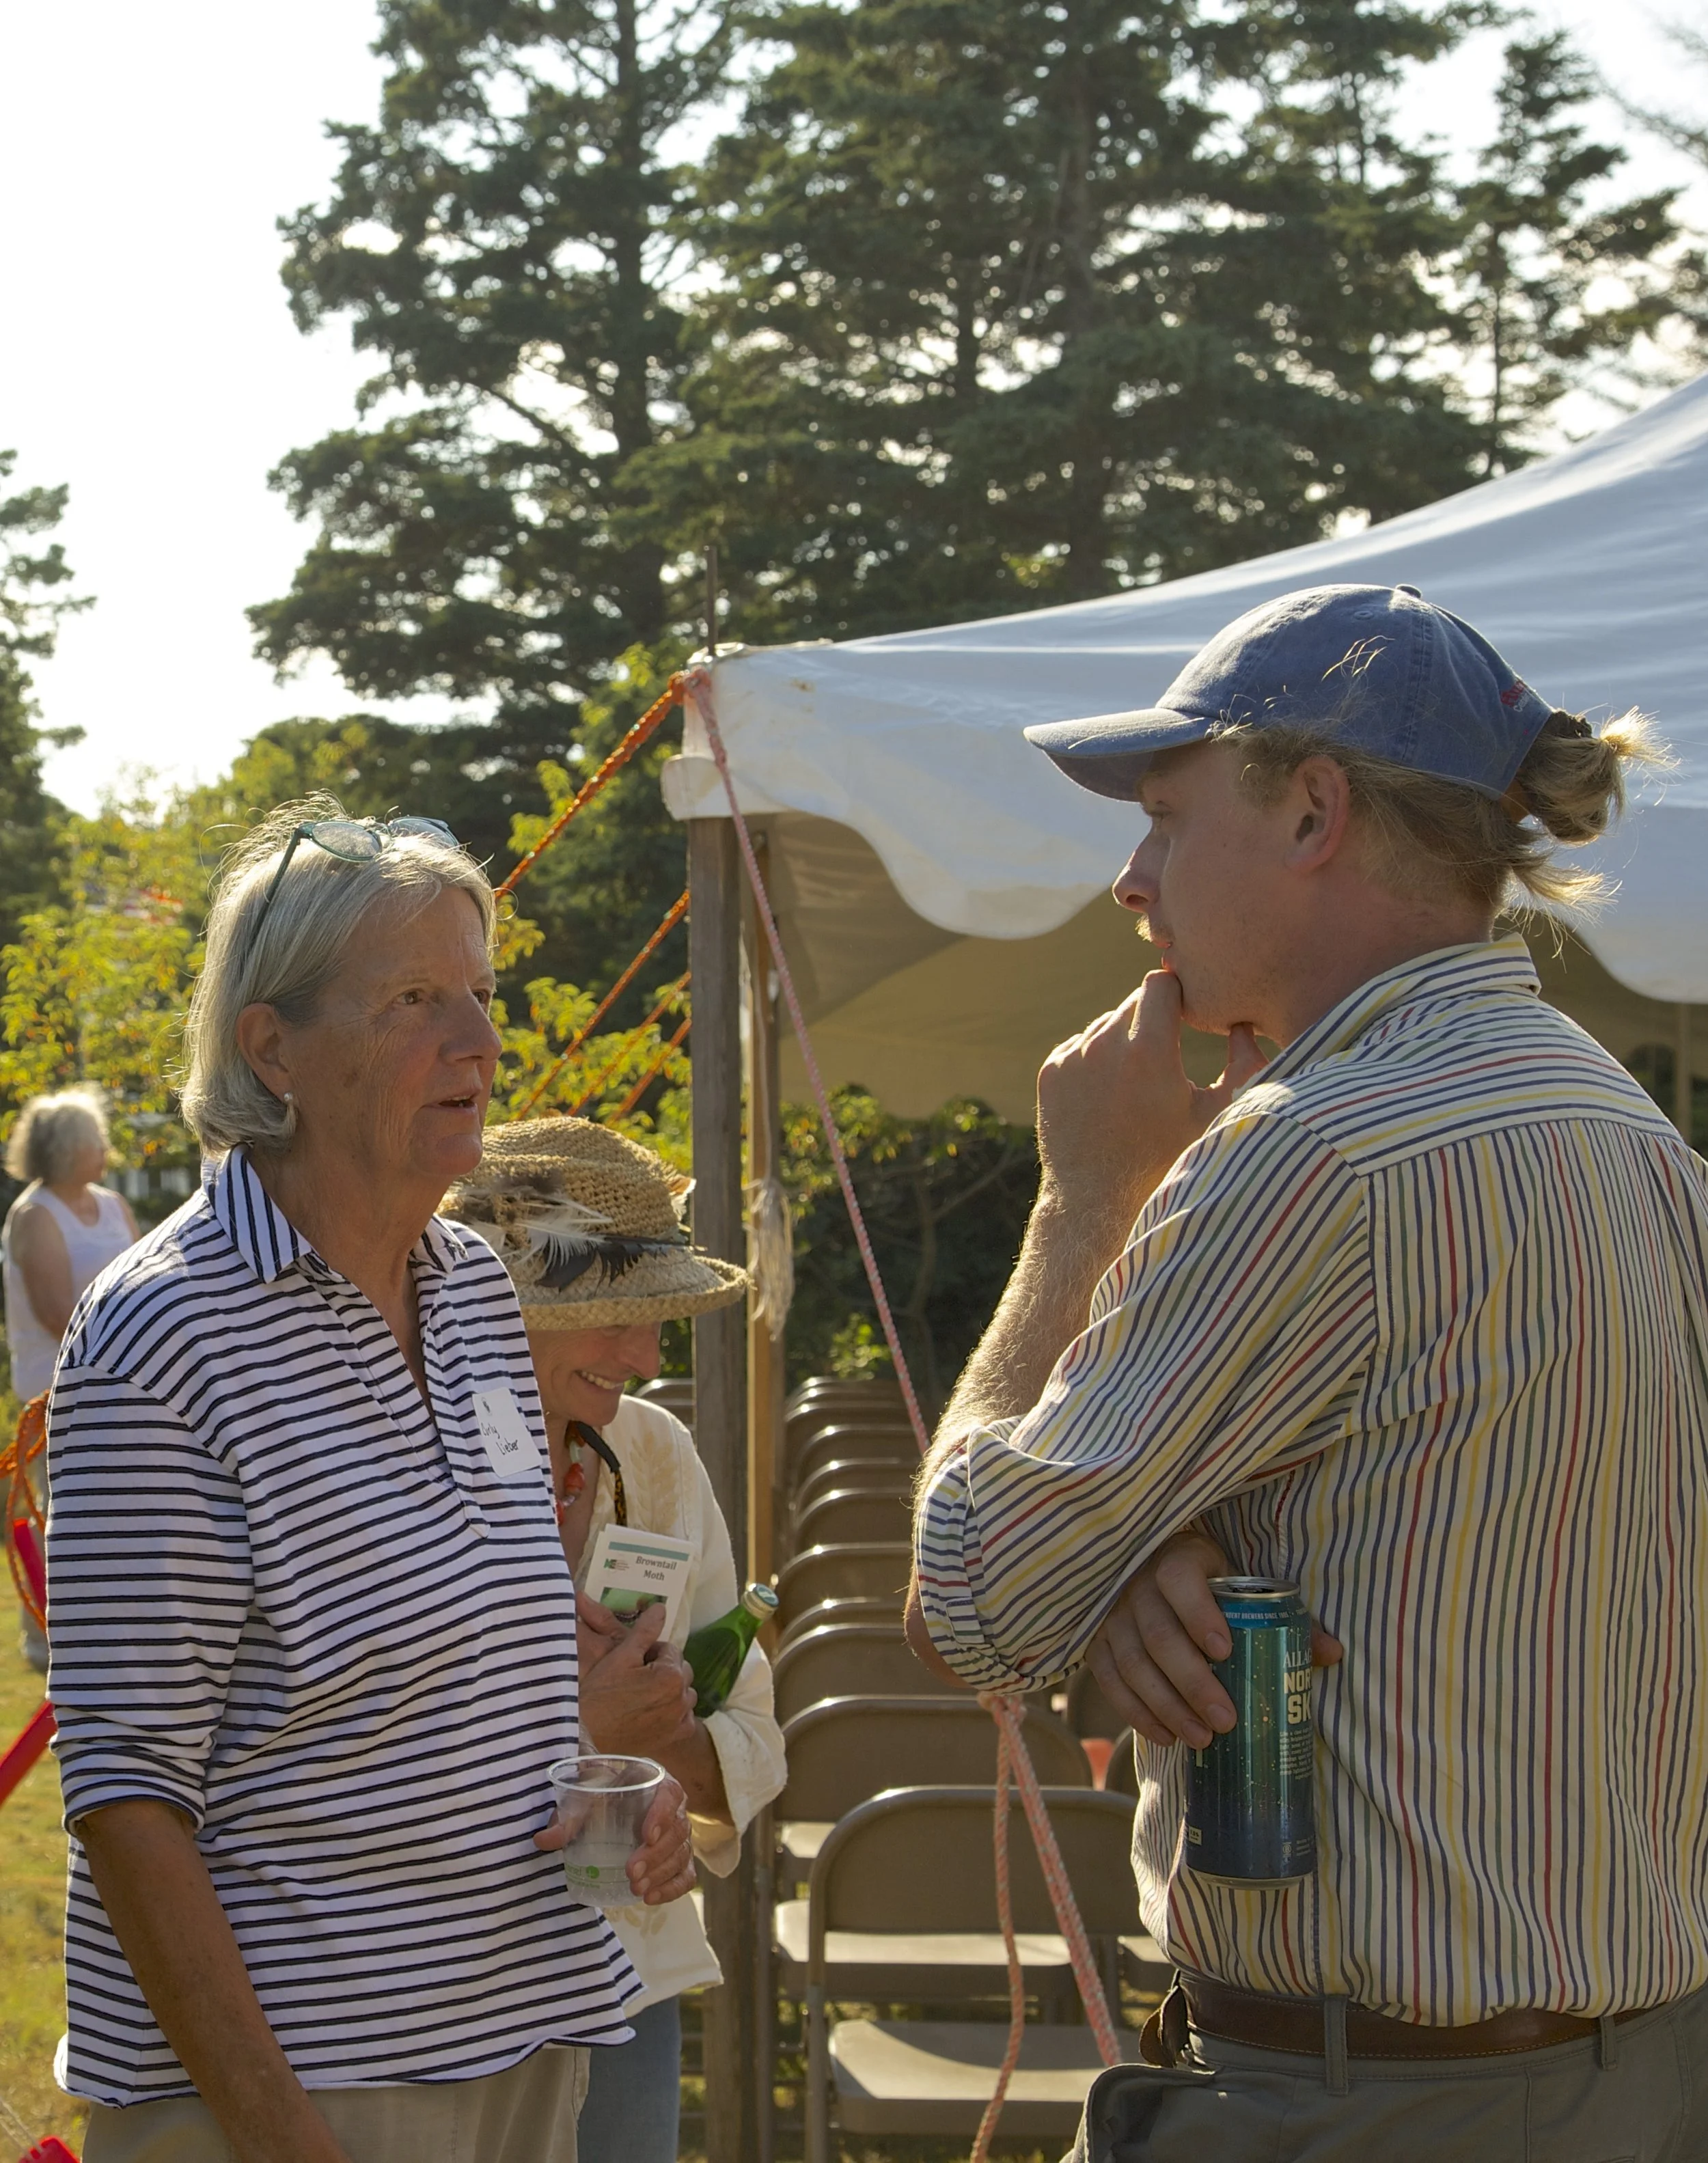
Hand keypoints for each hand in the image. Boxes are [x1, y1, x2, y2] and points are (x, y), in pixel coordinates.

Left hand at [533, 1773, 696, 1906]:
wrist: (608, 1799)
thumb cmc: (599, 1793)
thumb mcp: (584, 1798)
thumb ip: (568, 1817)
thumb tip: (543, 1840)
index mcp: (655, 1782)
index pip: (670, 1794)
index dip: (663, 1815)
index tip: (646, 1836)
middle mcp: (674, 1807)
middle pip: (677, 1830)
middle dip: (656, 1855)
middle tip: (631, 1873)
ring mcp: (678, 1834)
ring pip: (682, 1854)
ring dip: (662, 1874)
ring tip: (636, 1890)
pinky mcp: (678, 1858)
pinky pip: (686, 1874)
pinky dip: (673, 1889)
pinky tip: (651, 1899)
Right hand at [578, 1601, 698, 1758]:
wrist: (587, 1736)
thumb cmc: (600, 1694)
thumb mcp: (620, 1657)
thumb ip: (645, 1631)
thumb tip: (661, 1608)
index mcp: (672, 1674)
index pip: (669, 1650)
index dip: (648, 1653)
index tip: (630, 1664)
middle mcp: (682, 1698)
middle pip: (679, 1670)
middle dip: (662, 1669)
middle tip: (634, 1679)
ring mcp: (680, 1720)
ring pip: (683, 1693)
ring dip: (669, 1690)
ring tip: (641, 1696)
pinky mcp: (674, 1737)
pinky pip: (684, 1717)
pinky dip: (673, 1712)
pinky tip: (651, 1713)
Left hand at [1036, 972, 1265, 1227]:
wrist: (1099, 1204)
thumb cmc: (1167, 1163)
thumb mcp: (1216, 1117)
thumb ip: (1244, 1064)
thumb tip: (1244, 1024)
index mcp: (1148, 1050)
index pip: (1161, 982)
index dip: (1179, 995)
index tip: (1189, 1017)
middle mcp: (1103, 1045)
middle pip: (1134, 1002)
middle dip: (1154, 1019)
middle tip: (1169, 1055)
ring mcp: (1071, 1057)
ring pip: (1106, 1025)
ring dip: (1125, 1041)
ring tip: (1140, 1085)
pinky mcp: (1050, 1072)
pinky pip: (1080, 1046)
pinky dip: (1097, 1060)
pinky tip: (1111, 1097)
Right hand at [1087, 1529, 1342, 1748]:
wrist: (1153, 1575)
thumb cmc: (1212, 1586)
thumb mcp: (1244, 1588)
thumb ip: (1286, 1619)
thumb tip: (1332, 1653)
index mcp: (1177, 1558)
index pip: (1180, 1579)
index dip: (1199, 1613)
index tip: (1225, 1651)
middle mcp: (1136, 1583)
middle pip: (1158, 1634)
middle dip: (1191, 1681)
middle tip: (1224, 1719)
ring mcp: (1112, 1614)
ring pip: (1131, 1662)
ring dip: (1166, 1705)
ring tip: (1201, 1738)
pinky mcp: (1097, 1642)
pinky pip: (1108, 1680)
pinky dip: (1136, 1712)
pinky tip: (1166, 1736)